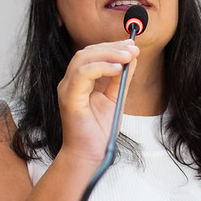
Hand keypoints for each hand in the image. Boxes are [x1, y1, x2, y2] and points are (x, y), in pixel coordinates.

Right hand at [56, 39, 138, 163]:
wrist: (90, 154)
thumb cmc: (99, 131)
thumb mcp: (116, 99)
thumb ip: (122, 79)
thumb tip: (132, 58)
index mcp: (80, 81)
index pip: (93, 54)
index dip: (113, 46)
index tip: (132, 45)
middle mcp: (71, 82)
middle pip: (88, 52)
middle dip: (112, 47)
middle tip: (132, 48)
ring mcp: (67, 89)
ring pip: (83, 59)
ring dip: (108, 54)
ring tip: (127, 56)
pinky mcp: (69, 99)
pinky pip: (82, 75)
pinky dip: (100, 67)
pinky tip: (117, 68)